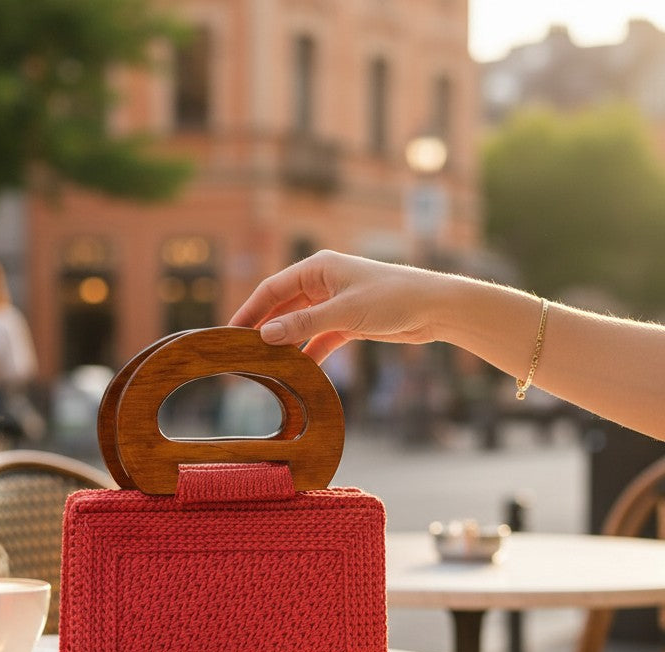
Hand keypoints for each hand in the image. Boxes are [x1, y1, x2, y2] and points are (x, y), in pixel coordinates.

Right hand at [229, 250, 442, 362]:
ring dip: (285, 344)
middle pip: (283, 308)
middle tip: (241, 354)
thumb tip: (266, 335)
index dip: (249, 310)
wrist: (434, 308)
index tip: (230, 332)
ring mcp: (335, 303)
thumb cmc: (393, 298)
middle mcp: (323, 282)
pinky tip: (296, 372)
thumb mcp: (344, 312)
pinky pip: (319, 339)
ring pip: (300, 325)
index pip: (272, 289)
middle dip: (264, 329)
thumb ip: (304, 324)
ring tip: (264, 366)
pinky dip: (309, 354)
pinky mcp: (348, 323)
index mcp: (318, 267)